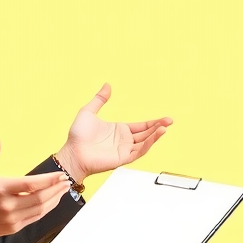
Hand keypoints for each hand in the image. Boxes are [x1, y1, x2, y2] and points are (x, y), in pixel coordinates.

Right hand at [0, 136, 70, 242]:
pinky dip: (46, 209)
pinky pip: (34, 218)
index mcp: (0, 188)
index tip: (60, 174)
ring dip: (54, 199)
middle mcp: (7, 205)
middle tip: (66, 180)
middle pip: (40, 197)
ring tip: (63, 189)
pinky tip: (51, 201)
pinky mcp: (12, 228)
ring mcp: (11, 219)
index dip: (49, 180)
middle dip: (56, 189)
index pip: (31, 184)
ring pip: (40, 209)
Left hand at [55, 83, 171, 182]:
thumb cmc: (77, 136)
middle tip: (169, 121)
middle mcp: (124, 140)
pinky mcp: (122, 158)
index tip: (164, 119)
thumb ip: (99, 99)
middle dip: (158, 127)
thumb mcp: (89, 111)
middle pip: (146, 134)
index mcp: (120, 130)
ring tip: (164, 127)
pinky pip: (138, 152)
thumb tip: (107, 85)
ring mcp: (124, 150)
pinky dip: (148, 144)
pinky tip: (154, 136)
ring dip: (155, 136)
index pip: (141, 126)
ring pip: (145, 143)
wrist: (72, 152)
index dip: (153, 123)